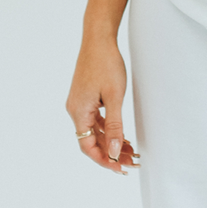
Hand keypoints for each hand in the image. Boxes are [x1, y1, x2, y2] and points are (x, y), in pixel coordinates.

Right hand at [66, 36, 139, 173]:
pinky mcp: (85, 96)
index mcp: (78, 112)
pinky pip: (95, 119)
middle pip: (91, 140)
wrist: (98, 38)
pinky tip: (121, 134)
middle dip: (110, 153)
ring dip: (110, 141)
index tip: (120, 169)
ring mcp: (79, 103)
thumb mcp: (114, 97)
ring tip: (130, 150)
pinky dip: (107, 128)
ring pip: (94, 131)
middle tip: (131, 161)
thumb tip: (112, 152)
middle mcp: (75, 110)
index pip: (87, 147)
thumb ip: (113, 126)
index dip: (103, 160)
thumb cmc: (106, 63)